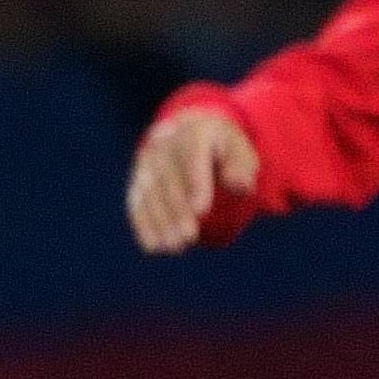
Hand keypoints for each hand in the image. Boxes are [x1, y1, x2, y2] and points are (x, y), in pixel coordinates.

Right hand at [125, 108, 260, 252]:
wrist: (187, 130)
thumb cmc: (221, 148)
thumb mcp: (240, 149)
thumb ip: (242, 166)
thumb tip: (239, 185)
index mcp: (193, 131)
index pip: (192, 156)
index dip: (195, 182)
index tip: (201, 210)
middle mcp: (164, 144)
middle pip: (168, 179)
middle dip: (177, 210)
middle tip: (188, 237)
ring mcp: (147, 162)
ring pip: (150, 193)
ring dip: (160, 222)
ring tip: (173, 247)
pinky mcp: (137, 179)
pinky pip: (136, 202)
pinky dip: (143, 225)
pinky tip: (153, 246)